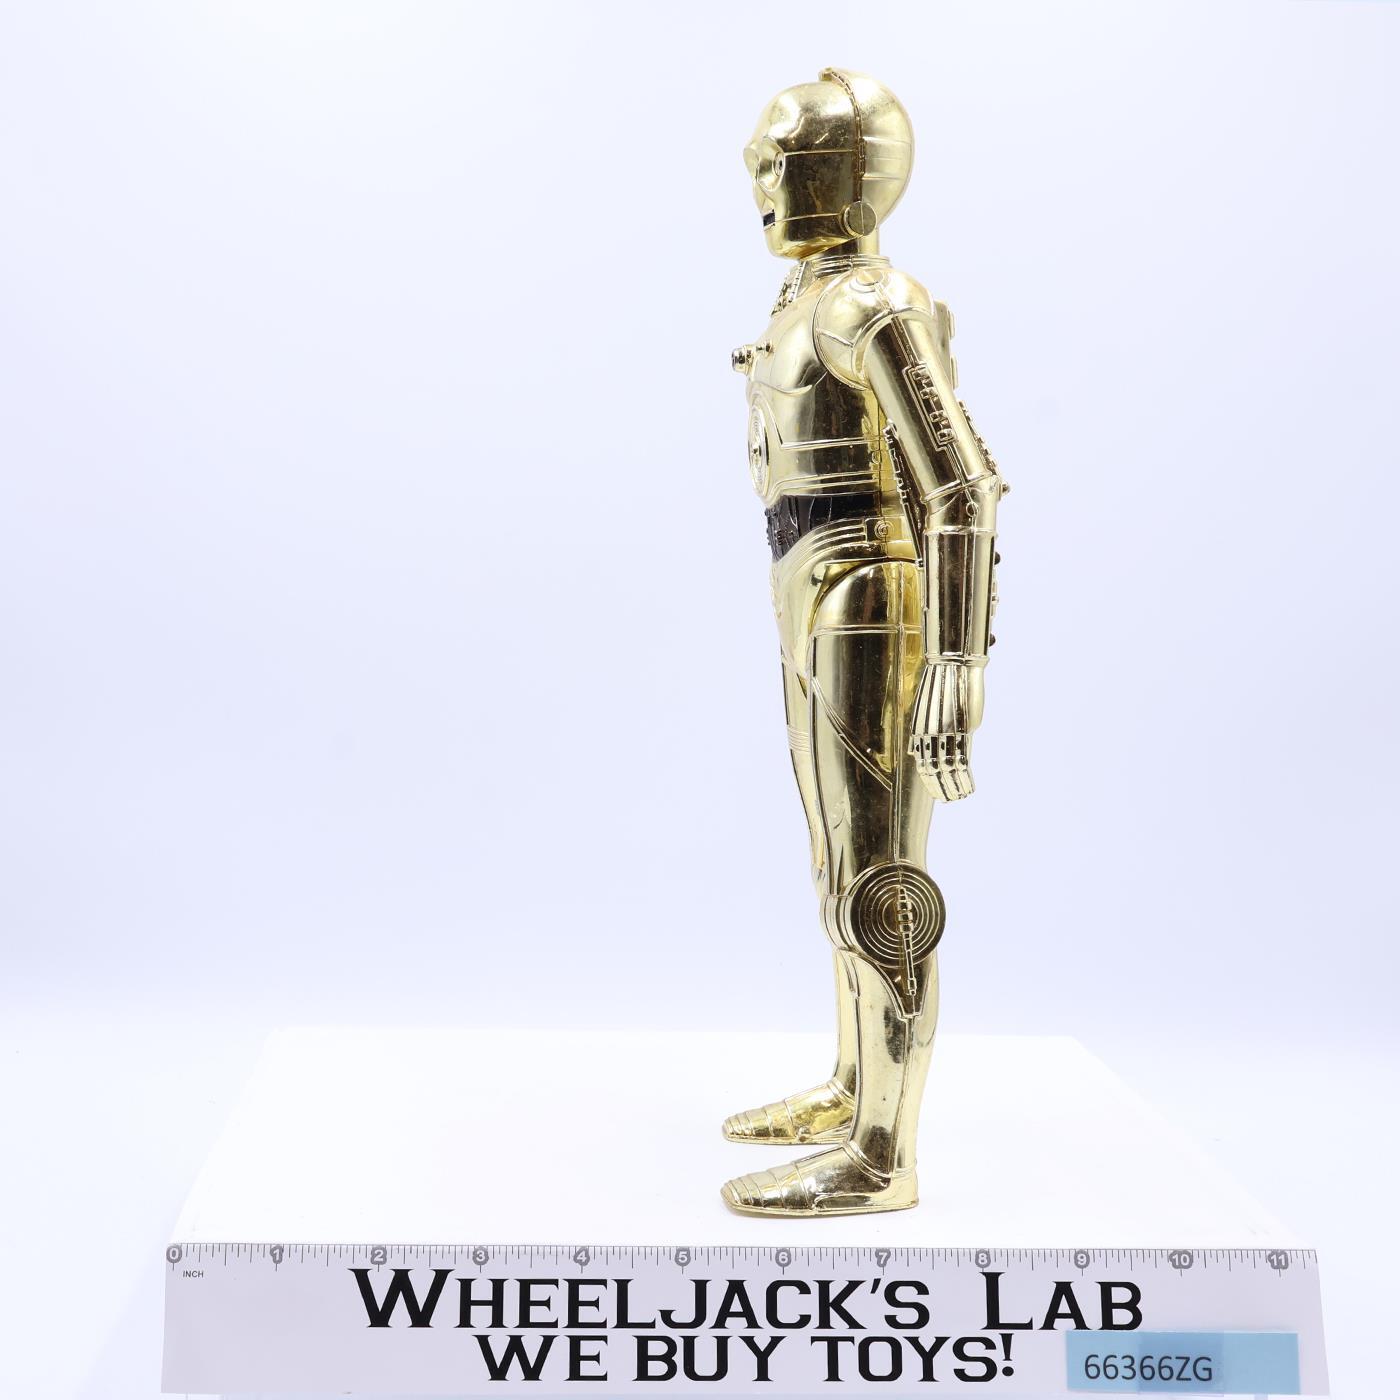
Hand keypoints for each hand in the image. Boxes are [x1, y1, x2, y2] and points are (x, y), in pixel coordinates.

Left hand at [909, 661, 983, 800]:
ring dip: (953, 787)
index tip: (935, 793)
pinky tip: (969, 787)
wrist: (955, 666)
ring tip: (958, 797)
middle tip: (947, 801)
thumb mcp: (927, 712)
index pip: (921, 764)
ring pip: (947, 769)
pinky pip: (962, 760)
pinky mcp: (962, 729)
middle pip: (932, 770)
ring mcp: (946, 733)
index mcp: (920, 730)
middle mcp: (930, 734)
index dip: (928, 781)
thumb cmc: (943, 689)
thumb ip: (922, 735)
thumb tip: (915, 753)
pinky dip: (965, 778)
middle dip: (940, 789)